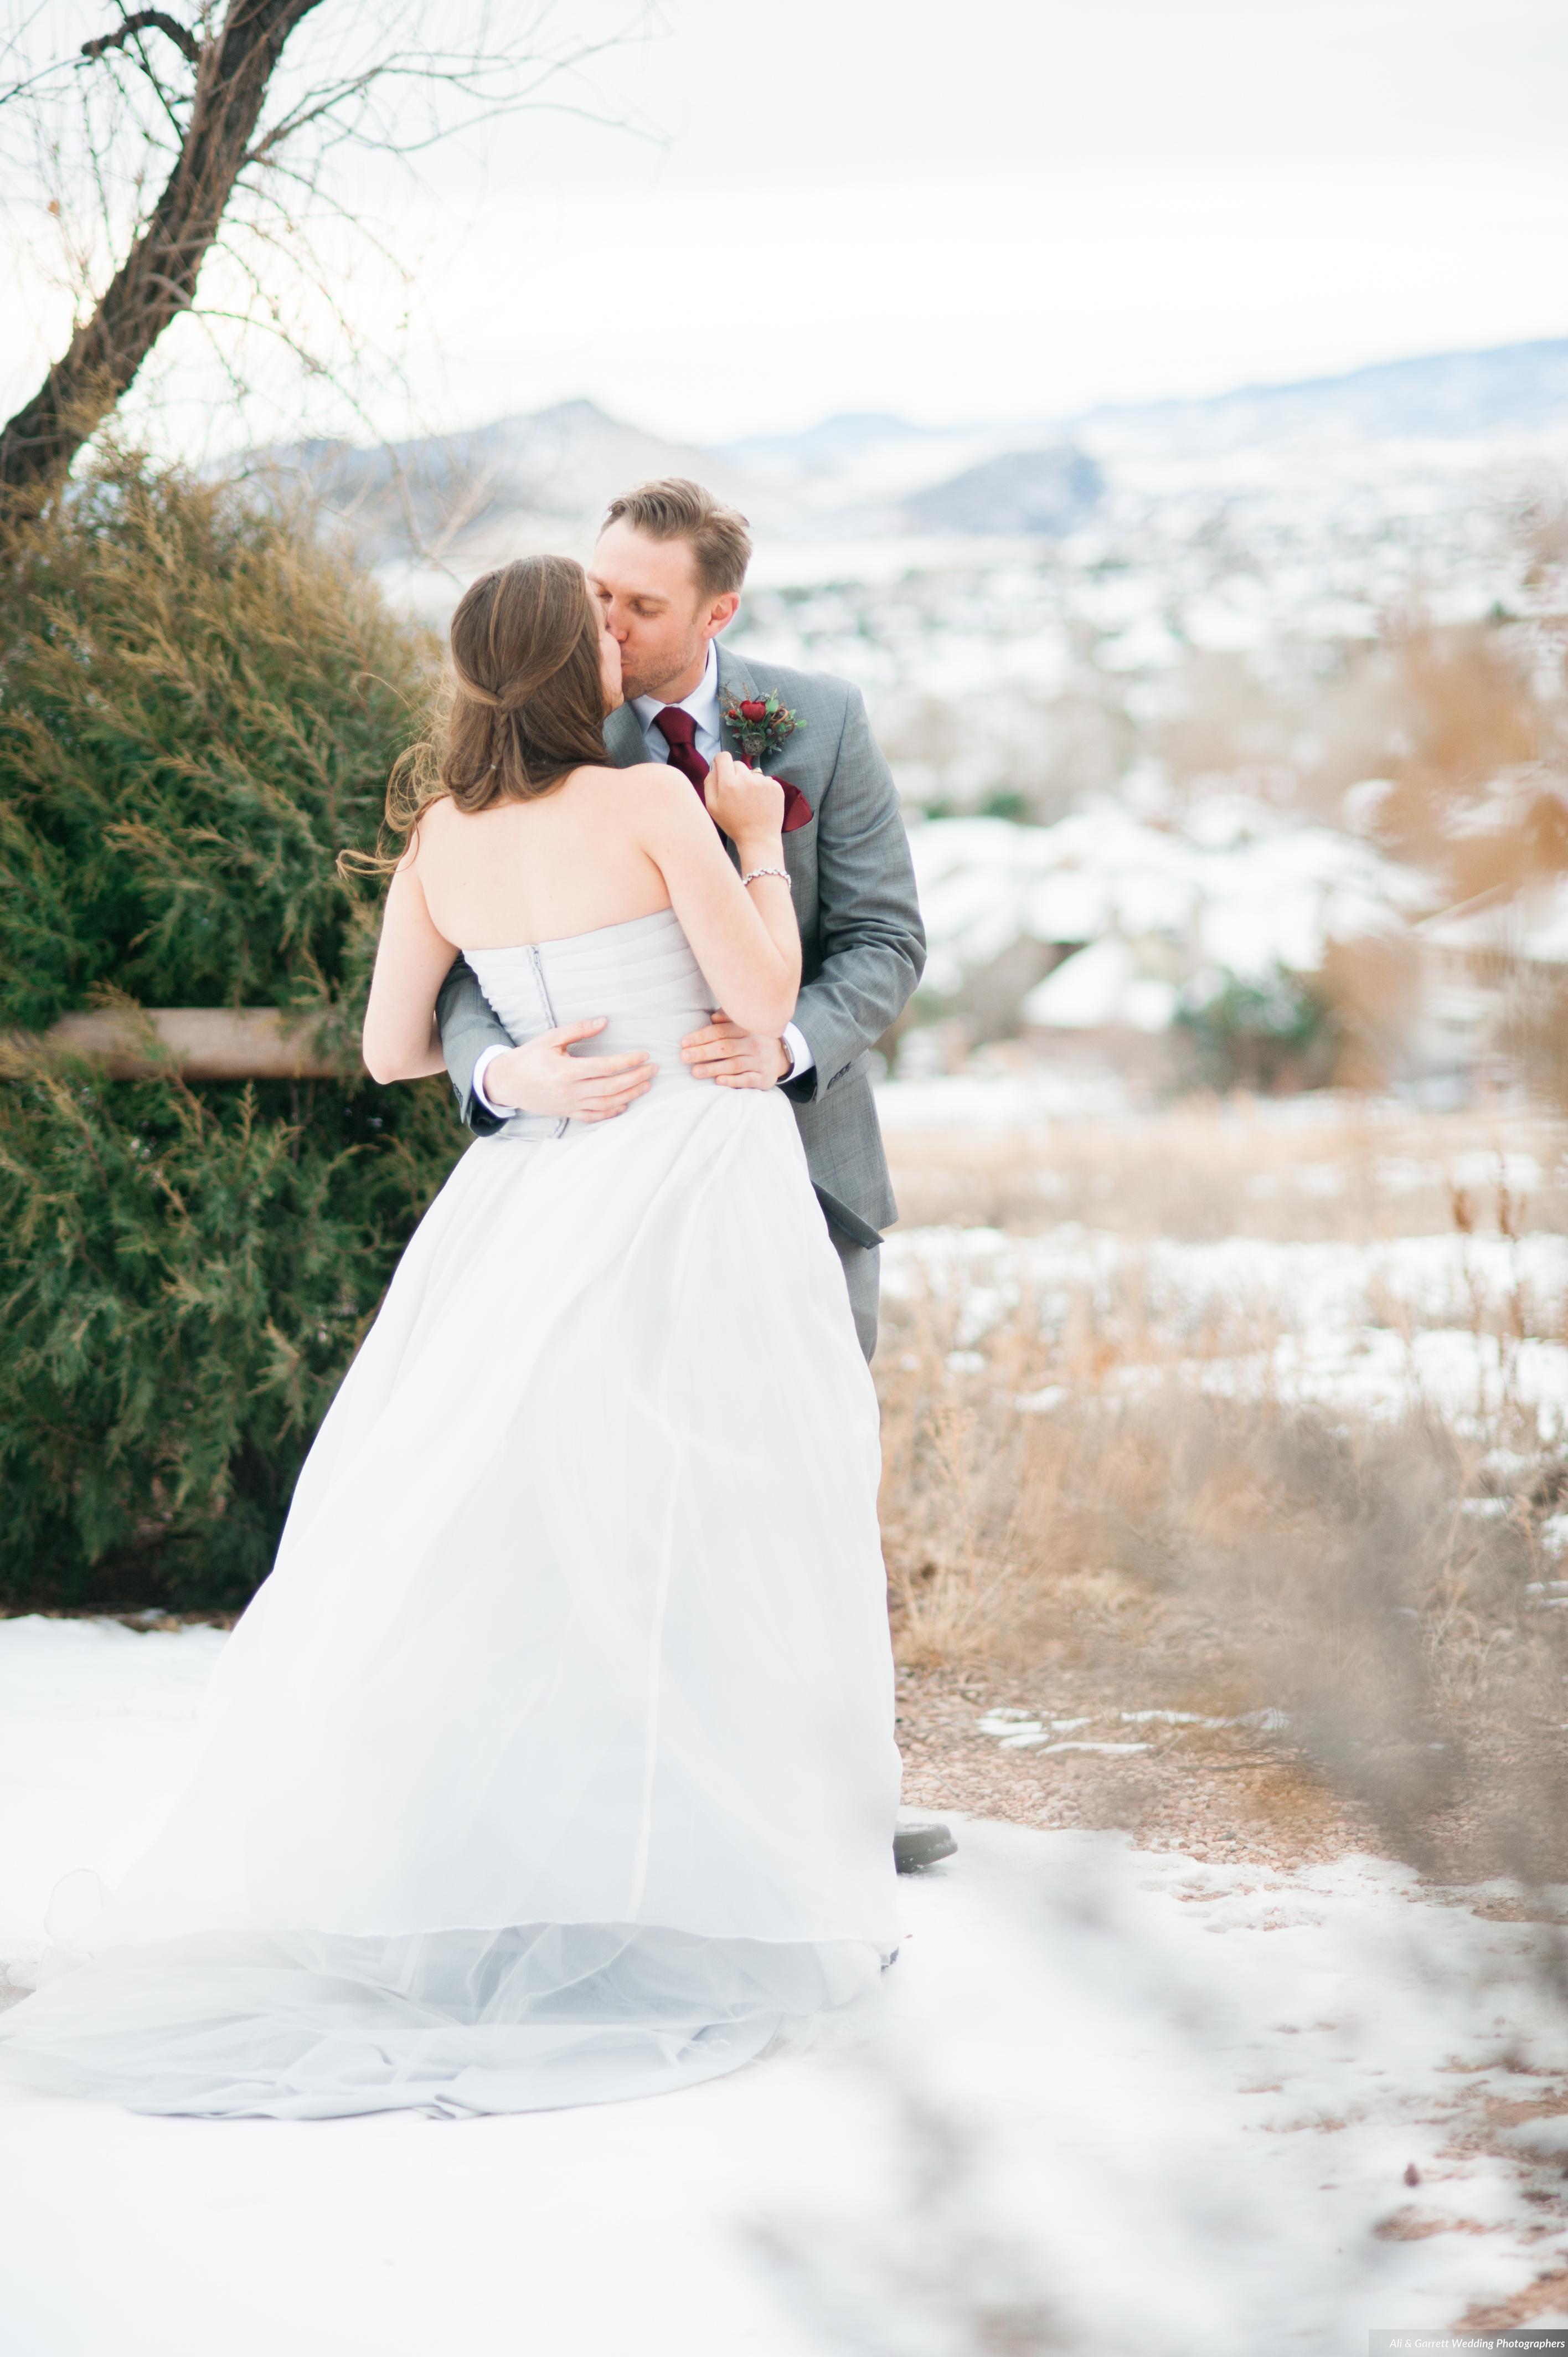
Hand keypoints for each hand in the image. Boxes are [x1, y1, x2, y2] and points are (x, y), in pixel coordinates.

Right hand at [484, 1019, 653, 1122]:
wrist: (506, 1082)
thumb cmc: (528, 1057)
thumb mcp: (551, 1038)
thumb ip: (579, 1029)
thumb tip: (604, 1021)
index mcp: (567, 1071)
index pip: (605, 1067)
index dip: (627, 1062)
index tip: (644, 1055)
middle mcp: (570, 1091)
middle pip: (611, 1088)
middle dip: (636, 1078)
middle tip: (653, 1070)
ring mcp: (569, 1105)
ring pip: (606, 1104)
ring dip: (629, 1095)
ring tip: (646, 1085)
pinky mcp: (567, 1113)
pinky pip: (593, 1117)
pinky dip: (610, 1113)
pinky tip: (624, 1105)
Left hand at [680, 1012, 789, 1089]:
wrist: (781, 1057)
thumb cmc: (752, 1040)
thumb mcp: (744, 1026)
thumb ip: (728, 1019)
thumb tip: (713, 1017)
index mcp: (747, 1029)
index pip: (721, 1032)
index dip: (701, 1037)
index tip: (684, 1043)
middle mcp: (754, 1044)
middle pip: (725, 1048)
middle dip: (703, 1052)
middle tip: (684, 1057)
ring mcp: (760, 1061)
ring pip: (734, 1064)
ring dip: (713, 1068)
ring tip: (695, 1071)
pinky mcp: (764, 1078)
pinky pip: (748, 1079)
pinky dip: (733, 1081)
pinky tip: (719, 1081)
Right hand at [703, 750, 783, 848]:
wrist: (759, 839)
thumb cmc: (733, 824)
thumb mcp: (712, 807)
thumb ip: (709, 782)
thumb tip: (714, 766)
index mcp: (728, 783)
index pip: (723, 756)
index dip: (721, 763)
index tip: (722, 771)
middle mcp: (746, 779)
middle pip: (738, 764)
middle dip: (735, 775)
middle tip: (736, 793)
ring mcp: (763, 782)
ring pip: (752, 772)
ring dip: (749, 781)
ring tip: (750, 800)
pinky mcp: (775, 787)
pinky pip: (765, 780)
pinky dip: (762, 788)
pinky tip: (760, 802)